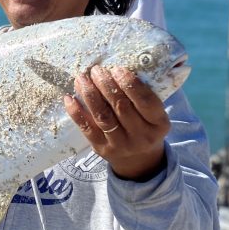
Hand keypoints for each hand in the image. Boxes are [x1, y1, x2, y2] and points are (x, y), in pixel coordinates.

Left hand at [64, 66, 168, 180]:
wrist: (139, 161)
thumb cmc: (145, 127)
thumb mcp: (154, 115)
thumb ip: (142, 96)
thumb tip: (116, 69)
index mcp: (159, 124)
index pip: (145, 101)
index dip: (130, 83)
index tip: (117, 69)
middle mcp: (141, 136)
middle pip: (121, 106)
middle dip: (106, 85)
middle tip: (96, 70)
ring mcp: (121, 144)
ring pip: (103, 116)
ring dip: (90, 94)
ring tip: (81, 78)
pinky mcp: (102, 149)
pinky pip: (87, 129)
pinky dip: (76, 112)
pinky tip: (69, 98)